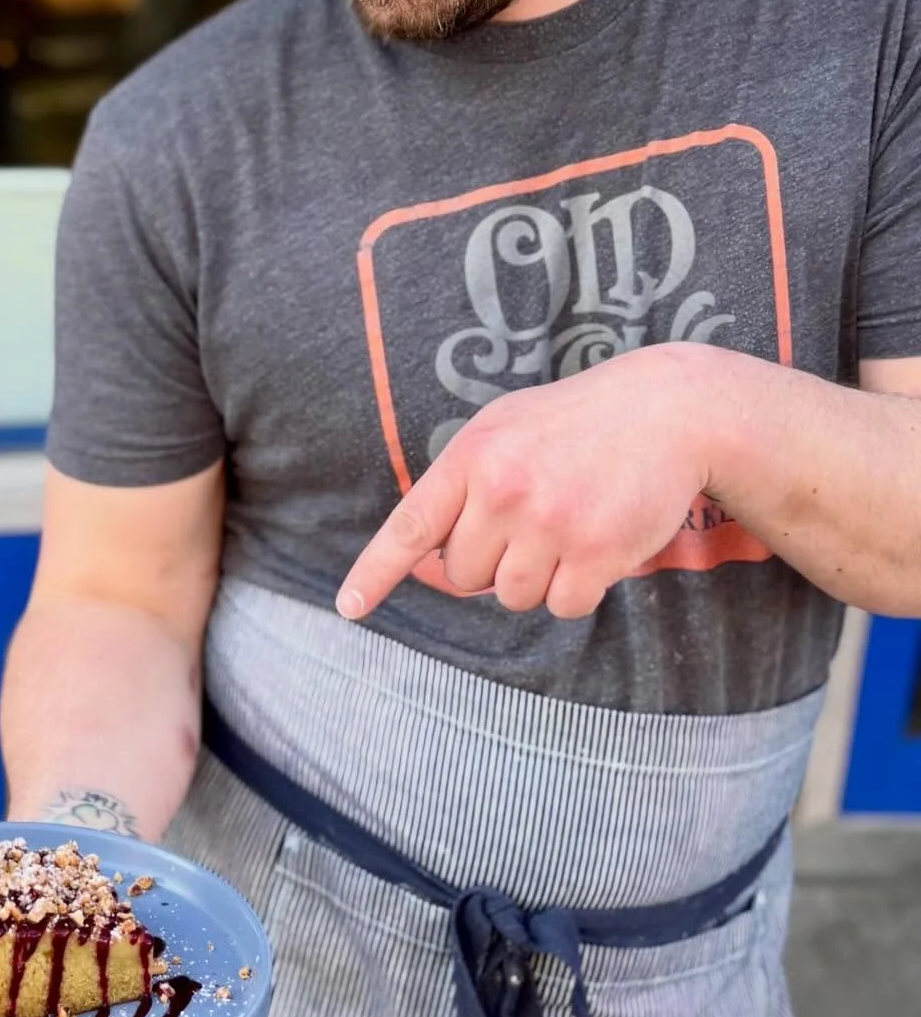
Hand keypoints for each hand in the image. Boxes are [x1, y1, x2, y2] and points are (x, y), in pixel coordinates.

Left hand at [337, 344, 715, 621]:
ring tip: (569, 525)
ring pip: (513, 597)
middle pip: (463, 575)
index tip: (350, 607)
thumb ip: (461, 491)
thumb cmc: (575, 426)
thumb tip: (430, 571)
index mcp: (472, 456)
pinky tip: (598, 543)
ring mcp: (551, 522)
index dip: (376, 572)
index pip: (411, 526)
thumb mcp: (505, 432)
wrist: (667, 410)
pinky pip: (563, 606)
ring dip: (537, 577)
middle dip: (492, 562)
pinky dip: (579, 589)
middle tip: (533, 519)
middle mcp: (503, 490)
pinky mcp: (598, 551)